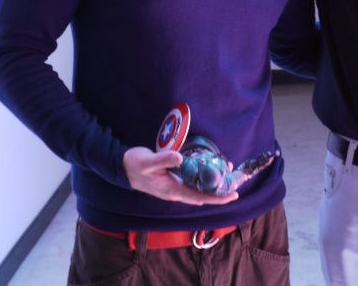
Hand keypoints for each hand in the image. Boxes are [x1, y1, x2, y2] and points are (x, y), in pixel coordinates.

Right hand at [122, 146, 238, 205]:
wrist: (121, 167)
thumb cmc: (134, 164)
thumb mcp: (147, 162)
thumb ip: (163, 160)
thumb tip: (179, 158)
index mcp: (171, 190)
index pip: (199, 197)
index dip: (217, 197)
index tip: (232, 195)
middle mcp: (175, 192)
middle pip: (202, 195)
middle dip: (219, 190)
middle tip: (235, 180)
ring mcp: (174, 187)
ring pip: (198, 188)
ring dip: (213, 182)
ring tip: (226, 170)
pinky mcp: (173, 180)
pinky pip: (192, 181)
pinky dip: (203, 175)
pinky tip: (209, 167)